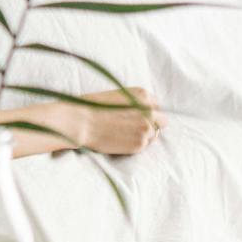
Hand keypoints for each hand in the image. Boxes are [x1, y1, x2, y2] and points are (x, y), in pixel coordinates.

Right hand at [47, 87, 164, 155]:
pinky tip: (121, 140)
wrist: (79, 122)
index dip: (147, 112)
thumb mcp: (118, 96)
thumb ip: (135, 102)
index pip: (156, 105)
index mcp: (143, 95)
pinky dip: (135, 144)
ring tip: (124, 134)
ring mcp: (146, 128)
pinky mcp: (140, 144)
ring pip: (154, 135)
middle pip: (162, 120)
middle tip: (134, 128)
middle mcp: (149, 111)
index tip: (136, 116)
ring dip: (144, 136)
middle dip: (152, 124)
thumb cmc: (92, 107)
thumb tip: (146, 112)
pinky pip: (144, 146)